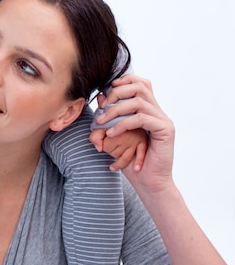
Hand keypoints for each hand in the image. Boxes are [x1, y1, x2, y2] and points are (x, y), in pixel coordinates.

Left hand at [92, 75, 174, 193]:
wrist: (149, 183)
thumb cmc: (133, 162)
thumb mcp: (116, 135)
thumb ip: (110, 116)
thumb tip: (99, 97)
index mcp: (149, 110)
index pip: (141, 83)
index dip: (123, 81)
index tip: (106, 90)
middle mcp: (158, 112)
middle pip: (140, 86)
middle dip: (116, 93)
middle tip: (101, 107)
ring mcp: (163, 120)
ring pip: (138, 101)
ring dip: (115, 109)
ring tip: (101, 122)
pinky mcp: (165, 130)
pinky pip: (141, 118)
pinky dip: (122, 124)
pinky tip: (111, 133)